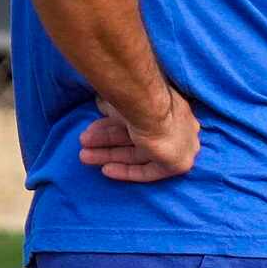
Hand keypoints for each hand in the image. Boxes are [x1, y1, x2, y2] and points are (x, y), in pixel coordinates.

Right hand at [78, 87, 198, 182]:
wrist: (150, 109)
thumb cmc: (135, 97)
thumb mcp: (122, 99)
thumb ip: (116, 107)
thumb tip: (102, 106)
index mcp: (170, 107)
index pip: (140, 121)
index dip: (113, 126)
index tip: (93, 129)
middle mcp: (179, 127)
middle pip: (137, 138)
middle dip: (107, 141)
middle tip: (84, 143)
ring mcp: (182, 146)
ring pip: (139, 153)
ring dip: (110, 155)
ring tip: (84, 156)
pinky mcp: (179, 163)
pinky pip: (150, 171)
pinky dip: (127, 171)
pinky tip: (106, 170)